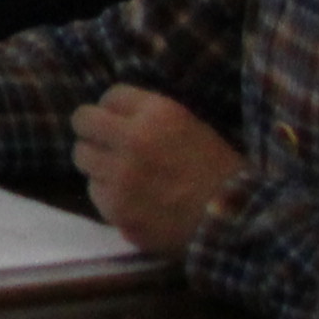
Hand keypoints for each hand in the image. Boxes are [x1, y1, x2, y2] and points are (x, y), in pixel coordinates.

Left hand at [74, 85, 241, 256]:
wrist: (236, 223)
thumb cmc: (223, 174)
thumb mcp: (193, 128)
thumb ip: (153, 119)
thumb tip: (120, 117)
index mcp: (157, 114)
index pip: (111, 95)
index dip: (114, 109)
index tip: (119, 120)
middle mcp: (132, 139)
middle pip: (84, 120)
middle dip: (92, 130)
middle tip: (104, 143)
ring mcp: (120, 176)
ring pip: (82, 156)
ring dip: (97, 162)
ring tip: (119, 174)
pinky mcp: (115, 208)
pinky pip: (94, 191)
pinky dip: (108, 194)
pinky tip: (130, 200)